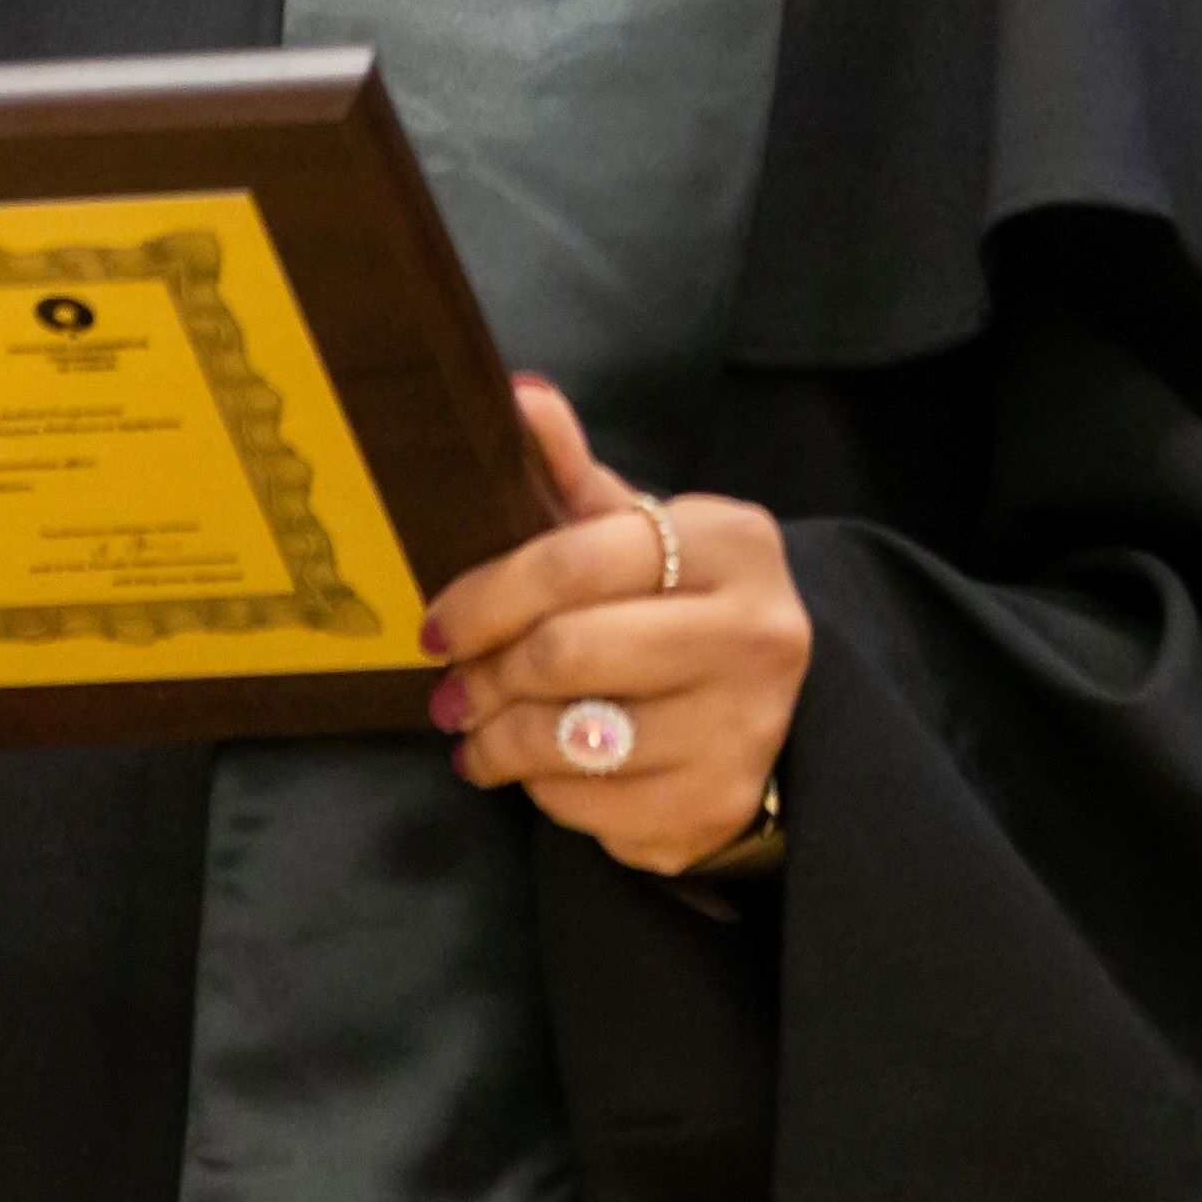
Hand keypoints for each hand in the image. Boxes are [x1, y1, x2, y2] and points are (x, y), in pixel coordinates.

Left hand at [422, 379, 807, 876]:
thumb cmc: (677, 609)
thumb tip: (515, 395)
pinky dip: (542, 792)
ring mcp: (745, 725)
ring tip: (479, 735)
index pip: (576, 560)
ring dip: (498, 743)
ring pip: (566, 740)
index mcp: (734, 542)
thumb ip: (573, 476)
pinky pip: (587, 807)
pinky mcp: (717, 803)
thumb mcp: (639, 533)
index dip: (485, 596)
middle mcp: (758, 631)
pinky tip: (541, 771)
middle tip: (452, 689)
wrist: (765, 709)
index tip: (435, 626)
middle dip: (486, 676)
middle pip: (565, 653)